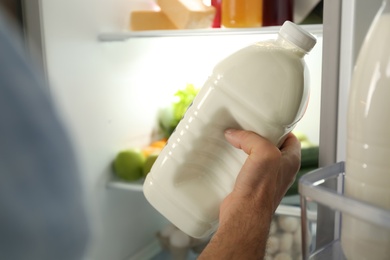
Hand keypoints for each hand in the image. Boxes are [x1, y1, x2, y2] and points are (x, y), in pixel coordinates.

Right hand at [199, 130, 300, 258]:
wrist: (244, 214)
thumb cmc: (260, 190)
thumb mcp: (263, 153)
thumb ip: (251, 138)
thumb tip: (234, 134)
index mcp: (290, 161)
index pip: (291, 138)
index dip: (280, 128)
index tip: (266, 120)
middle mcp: (280, 170)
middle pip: (272, 145)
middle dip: (259, 136)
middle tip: (247, 127)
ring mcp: (265, 178)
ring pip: (257, 156)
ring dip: (246, 147)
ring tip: (235, 138)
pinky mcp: (250, 185)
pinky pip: (245, 166)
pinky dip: (237, 159)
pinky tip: (227, 155)